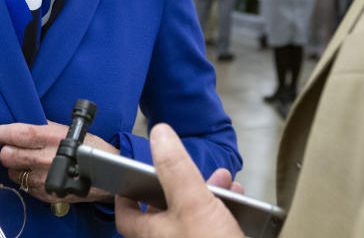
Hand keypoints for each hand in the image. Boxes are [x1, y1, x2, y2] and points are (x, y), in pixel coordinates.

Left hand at [0, 121, 118, 203]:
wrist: (108, 171)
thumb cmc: (87, 145)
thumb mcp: (65, 129)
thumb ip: (40, 128)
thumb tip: (15, 128)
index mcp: (49, 137)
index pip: (13, 134)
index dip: (3, 133)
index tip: (1, 133)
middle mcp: (45, 158)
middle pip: (7, 156)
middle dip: (8, 151)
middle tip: (15, 148)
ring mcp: (45, 179)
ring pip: (13, 173)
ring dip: (17, 167)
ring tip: (30, 162)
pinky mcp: (46, 194)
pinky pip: (25, 186)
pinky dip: (28, 180)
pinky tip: (40, 173)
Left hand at [115, 124, 242, 237]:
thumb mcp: (193, 203)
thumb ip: (175, 169)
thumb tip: (160, 136)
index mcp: (151, 235)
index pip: (126, 215)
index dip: (126, 192)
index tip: (130, 173)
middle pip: (164, 210)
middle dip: (180, 183)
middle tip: (186, 168)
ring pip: (192, 216)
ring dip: (206, 193)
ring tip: (223, 180)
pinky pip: (212, 227)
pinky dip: (223, 210)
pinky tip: (237, 199)